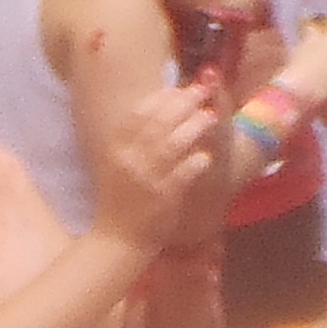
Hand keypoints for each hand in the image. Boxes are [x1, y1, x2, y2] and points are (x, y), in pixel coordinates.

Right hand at [89, 75, 228, 247]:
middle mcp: (129, 159)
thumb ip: (133, 140)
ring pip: (174, 143)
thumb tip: (157, 110)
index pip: (139, 113)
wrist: (116, 239)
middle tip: (202, 91)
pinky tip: (207, 155)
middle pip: (159, 121)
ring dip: (195, 126)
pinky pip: (185, 172)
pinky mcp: (164, 196)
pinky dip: (198, 161)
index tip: (178, 88)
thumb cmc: (118, 199)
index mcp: (116, 149)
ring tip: (210, 117)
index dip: (161, 97)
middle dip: (183, 102)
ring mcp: (146, 178)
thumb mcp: (117, 164)